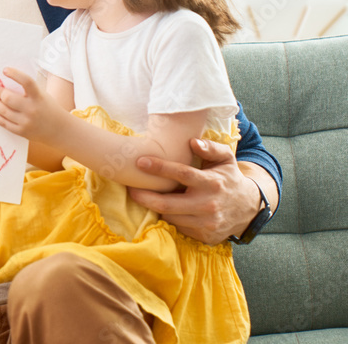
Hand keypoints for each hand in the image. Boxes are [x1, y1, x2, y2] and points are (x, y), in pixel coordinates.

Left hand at [0, 67, 68, 142]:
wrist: (59, 129)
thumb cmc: (47, 107)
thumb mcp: (41, 95)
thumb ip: (27, 90)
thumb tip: (4, 82)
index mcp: (38, 96)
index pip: (26, 82)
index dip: (15, 74)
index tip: (5, 70)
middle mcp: (32, 109)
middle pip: (8, 98)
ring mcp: (26, 122)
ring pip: (3, 111)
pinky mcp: (21, 131)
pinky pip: (3, 122)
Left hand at [128, 137, 261, 244]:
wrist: (249, 208)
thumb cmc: (229, 178)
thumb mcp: (226, 159)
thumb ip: (211, 148)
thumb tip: (192, 141)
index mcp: (211, 183)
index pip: (181, 174)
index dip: (159, 167)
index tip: (140, 162)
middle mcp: (208, 205)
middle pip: (167, 204)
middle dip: (144, 197)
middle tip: (130, 190)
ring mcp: (206, 223)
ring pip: (170, 217)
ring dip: (157, 208)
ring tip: (148, 198)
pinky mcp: (205, 236)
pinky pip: (179, 228)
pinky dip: (171, 218)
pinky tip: (168, 210)